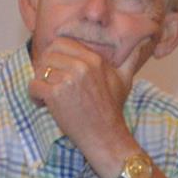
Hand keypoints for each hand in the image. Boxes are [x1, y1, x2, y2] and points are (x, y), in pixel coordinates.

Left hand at [28, 36, 150, 167]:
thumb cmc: (111, 108)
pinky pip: (33, 86)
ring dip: (41, 83)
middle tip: (52, 83)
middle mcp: (81, 66)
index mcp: (94, 59)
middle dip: (45, 69)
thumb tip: (144, 41)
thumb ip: (130, 59)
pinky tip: (45, 104)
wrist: (106, 136)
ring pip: (38, 70)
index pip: (60, 43)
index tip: (57, 68)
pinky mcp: (55, 94)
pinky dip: (35, 96)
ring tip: (51, 96)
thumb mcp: (124, 80)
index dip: (54, 55)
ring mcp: (67, 80)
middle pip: (47, 55)